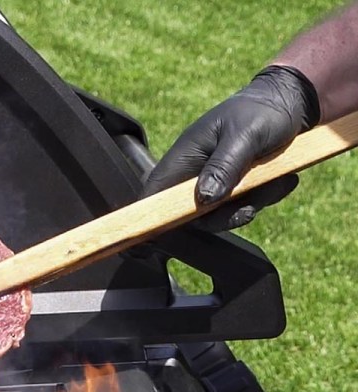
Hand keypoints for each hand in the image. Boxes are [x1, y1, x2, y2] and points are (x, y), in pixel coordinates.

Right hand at [142, 65, 319, 230]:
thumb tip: (203, 199)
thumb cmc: (261, 111)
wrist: (292, 103)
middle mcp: (194, 173)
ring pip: (220, 215)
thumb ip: (223, 167)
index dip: (149, 215)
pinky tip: (282, 178)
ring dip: (251, 204)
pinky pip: (241, 208)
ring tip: (278, 180)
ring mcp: (215, 182)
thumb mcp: (244, 136)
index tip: (153, 240)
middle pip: (191, 214)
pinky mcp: (234, 188)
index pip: (155, 191)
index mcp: (184, 156)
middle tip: (249, 208)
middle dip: (223, 216)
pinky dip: (264, 198)